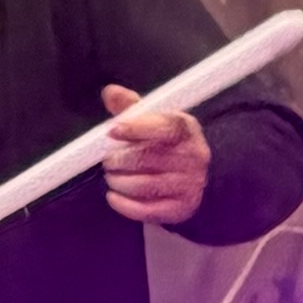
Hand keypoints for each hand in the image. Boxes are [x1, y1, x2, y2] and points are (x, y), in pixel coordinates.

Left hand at [99, 83, 211, 230]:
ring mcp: (190, 184)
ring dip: (119, 182)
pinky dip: (124, 205)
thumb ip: (130, 107)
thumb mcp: (152, 121)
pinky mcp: (181, 208)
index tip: (113, 130)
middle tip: (108, 160)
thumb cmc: (165, 145)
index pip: (165, 128)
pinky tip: (113, 197)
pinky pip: (147, 210)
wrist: (191, 180)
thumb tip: (110, 92)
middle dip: (120, 160)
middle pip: (148, 158)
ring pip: (144, 185)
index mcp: (186, 129)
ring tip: (112, 177)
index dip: (137, 128)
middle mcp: (193, 156)